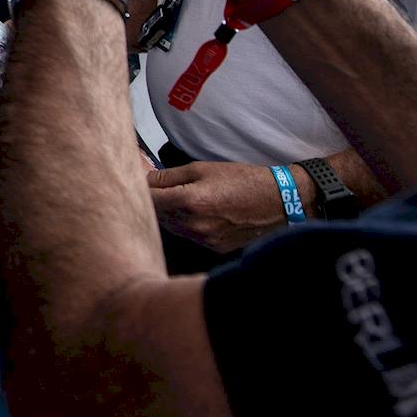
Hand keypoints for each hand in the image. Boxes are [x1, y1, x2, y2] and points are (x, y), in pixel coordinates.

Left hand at [146, 159, 294, 252]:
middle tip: (160, 187)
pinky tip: (199, 213)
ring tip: (183, 199)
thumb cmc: (241, 180)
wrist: (277, 201)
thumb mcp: (202, 168)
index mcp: (189, 202)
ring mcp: (203, 239)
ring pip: (171, 227)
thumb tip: (145, 178)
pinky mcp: (213, 248)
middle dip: (155, 201)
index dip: (141, 189)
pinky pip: (188, 236)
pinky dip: (186, 225)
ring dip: (169, 214)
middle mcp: (193, 225)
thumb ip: (169, 176)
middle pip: (157, 215)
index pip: (148, 199)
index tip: (140, 181)